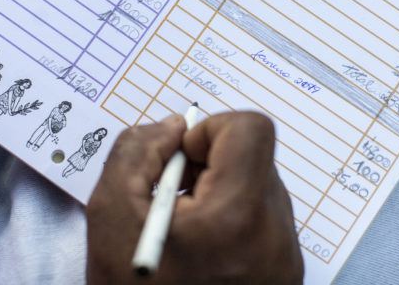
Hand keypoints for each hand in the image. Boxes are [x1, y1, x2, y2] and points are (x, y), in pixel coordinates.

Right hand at [87, 112, 303, 284]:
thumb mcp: (110, 217)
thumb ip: (135, 152)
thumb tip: (173, 127)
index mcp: (240, 216)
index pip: (251, 128)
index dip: (210, 131)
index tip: (180, 164)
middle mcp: (278, 234)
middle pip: (254, 157)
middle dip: (208, 164)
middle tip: (173, 200)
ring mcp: (288, 259)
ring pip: (260, 187)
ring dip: (219, 192)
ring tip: (185, 230)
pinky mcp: (287, 275)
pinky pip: (265, 222)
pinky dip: (232, 221)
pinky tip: (203, 252)